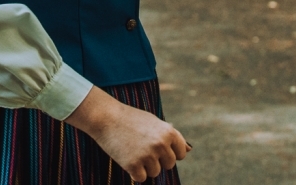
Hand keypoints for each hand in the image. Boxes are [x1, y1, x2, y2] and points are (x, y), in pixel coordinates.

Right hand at [65, 87, 188, 181]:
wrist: (106, 117)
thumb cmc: (131, 119)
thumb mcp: (154, 123)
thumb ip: (171, 136)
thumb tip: (189, 150)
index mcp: (169, 132)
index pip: (181, 153)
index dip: (170, 153)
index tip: (158, 148)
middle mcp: (161, 144)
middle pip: (169, 165)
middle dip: (158, 160)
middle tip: (143, 148)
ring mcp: (147, 155)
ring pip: (155, 172)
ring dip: (145, 166)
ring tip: (134, 150)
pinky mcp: (133, 165)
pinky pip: (141, 178)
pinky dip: (134, 172)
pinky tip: (127, 158)